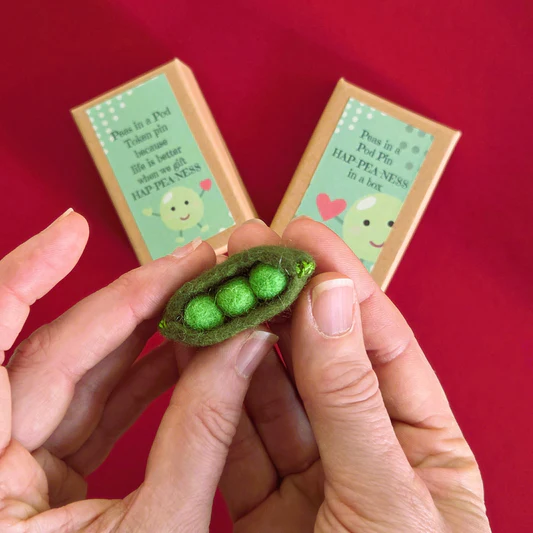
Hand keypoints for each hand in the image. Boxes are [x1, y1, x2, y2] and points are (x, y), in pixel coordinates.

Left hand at [0, 210, 276, 531]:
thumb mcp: (163, 529)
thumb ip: (203, 430)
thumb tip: (243, 346)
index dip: (25, 279)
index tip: (76, 229)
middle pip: (56, 356)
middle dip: (130, 304)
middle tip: (191, 266)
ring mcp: (11, 471)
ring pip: (77, 377)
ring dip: (143, 335)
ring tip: (200, 297)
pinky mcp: (40, 479)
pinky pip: (90, 409)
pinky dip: (139, 378)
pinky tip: (183, 349)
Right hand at [218, 217, 490, 531]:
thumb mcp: (389, 498)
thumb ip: (351, 401)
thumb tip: (328, 299)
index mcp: (422, 443)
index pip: (381, 342)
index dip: (341, 283)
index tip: (301, 237)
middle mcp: (363, 449)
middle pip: (318, 360)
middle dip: (281, 302)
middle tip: (245, 252)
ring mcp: (310, 476)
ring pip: (269, 394)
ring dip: (240, 343)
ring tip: (213, 294)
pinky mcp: (260, 505)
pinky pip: (233, 441)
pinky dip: (212, 400)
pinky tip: (198, 355)